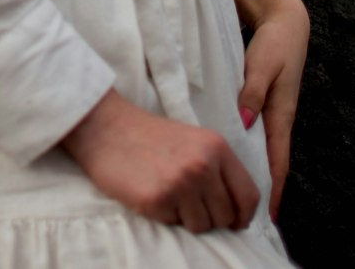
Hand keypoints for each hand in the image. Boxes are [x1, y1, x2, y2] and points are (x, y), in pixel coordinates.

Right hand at [60, 88, 259, 232]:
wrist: (107, 128)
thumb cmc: (151, 137)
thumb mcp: (194, 142)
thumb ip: (218, 169)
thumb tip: (240, 213)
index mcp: (216, 147)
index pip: (248, 195)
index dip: (244, 216)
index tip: (236, 223)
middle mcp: (203, 165)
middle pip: (226, 216)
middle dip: (212, 218)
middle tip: (189, 203)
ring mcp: (181, 183)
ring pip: (202, 226)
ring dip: (188, 219)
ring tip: (170, 196)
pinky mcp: (157, 200)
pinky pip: (174, 225)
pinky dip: (166, 216)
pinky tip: (153, 194)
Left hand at [233, 0, 309, 221]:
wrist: (286, 22)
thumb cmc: (274, 43)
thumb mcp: (262, 64)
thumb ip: (252, 91)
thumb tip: (244, 122)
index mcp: (281, 112)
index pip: (279, 159)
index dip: (274, 187)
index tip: (268, 215)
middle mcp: (280, 117)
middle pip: (273, 160)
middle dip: (265, 188)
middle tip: (249, 215)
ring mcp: (274, 111)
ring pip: (265, 149)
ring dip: (257, 170)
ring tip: (241, 194)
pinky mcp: (265, 102)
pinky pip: (259, 134)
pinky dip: (251, 150)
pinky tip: (237, 157)